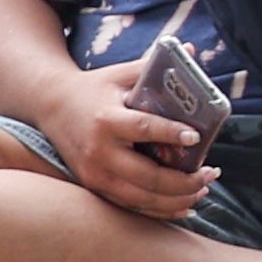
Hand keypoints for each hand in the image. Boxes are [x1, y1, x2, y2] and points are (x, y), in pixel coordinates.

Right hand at [41, 59, 219, 224]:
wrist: (50, 106)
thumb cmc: (93, 89)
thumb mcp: (120, 74)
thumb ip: (155, 66)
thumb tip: (194, 51)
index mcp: (107, 119)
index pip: (144, 129)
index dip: (171, 134)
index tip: (196, 136)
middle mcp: (99, 151)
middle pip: (147, 176)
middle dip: (184, 180)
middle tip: (210, 173)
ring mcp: (94, 173)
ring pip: (141, 197)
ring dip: (176, 199)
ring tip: (201, 190)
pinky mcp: (93, 186)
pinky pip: (130, 205)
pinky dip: (158, 210)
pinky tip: (181, 206)